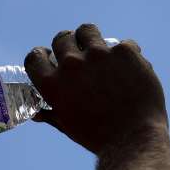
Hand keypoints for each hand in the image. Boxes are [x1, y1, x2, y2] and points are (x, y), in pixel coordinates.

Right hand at [24, 24, 167, 155]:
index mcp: (53, 84)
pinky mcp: (124, 52)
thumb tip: (37, 114)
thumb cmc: (98, 137)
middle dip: (68, 44)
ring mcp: (99, 55)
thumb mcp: (69, 126)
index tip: (50, 57)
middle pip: (62, 39)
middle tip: (78, 52)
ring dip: (91, 38)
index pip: (35, 57)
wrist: (134, 139)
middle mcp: (72, 65)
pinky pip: (122, 44)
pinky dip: (125, 55)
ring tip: (99, 49)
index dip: (42, 55)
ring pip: (87, 30)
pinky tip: (128, 68)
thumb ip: (51, 114)